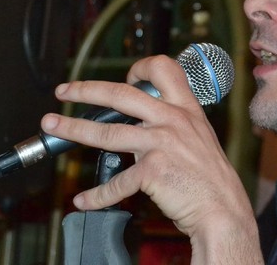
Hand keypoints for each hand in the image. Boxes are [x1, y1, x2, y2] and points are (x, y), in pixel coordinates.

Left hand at [41, 55, 262, 262]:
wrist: (223, 207)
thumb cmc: (211, 177)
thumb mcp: (199, 136)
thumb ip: (175, 123)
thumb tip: (143, 120)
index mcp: (185, 108)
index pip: (162, 69)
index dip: (139, 68)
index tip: (124, 76)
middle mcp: (172, 120)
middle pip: (120, 94)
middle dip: (86, 90)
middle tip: (65, 91)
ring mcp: (161, 143)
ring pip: (106, 132)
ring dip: (73, 129)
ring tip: (53, 127)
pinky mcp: (152, 170)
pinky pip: (116, 182)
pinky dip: (97, 195)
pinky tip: (85, 200)